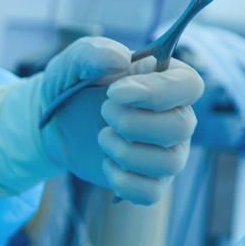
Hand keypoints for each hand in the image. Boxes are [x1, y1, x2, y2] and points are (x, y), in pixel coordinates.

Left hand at [0, 37, 203, 204]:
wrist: (55, 124)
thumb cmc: (74, 85)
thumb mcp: (74, 62)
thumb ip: (93, 53)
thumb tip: (120, 60)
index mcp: (168, 80)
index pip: (190, 86)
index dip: (156, 92)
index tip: (114, 92)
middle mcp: (177, 116)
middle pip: (182, 126)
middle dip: (134, 122)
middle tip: (104, 112)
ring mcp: (168, 151)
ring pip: (170, 162)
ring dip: (126, 151)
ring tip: (103, 137)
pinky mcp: (151, 181)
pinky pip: (151, 192)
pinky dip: (123, 181)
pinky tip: (107, 164)